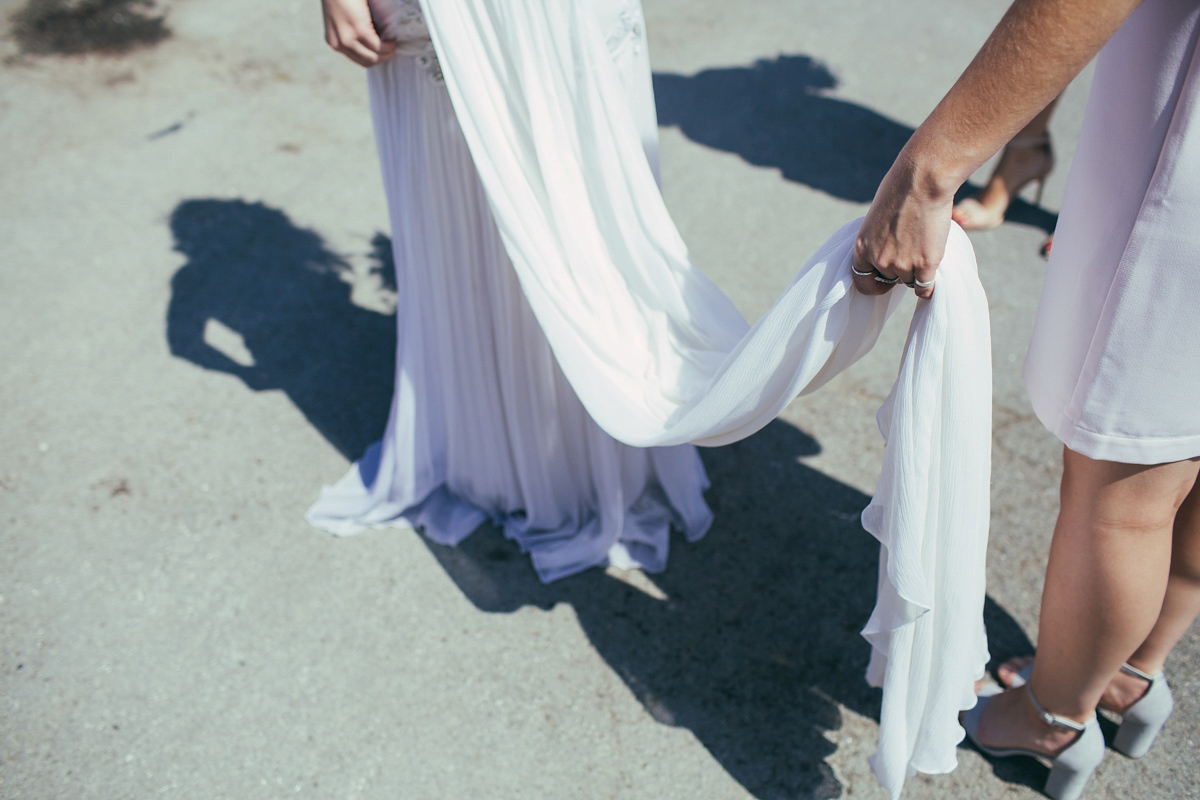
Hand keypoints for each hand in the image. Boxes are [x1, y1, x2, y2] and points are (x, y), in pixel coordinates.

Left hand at [322, 0, 395, 67]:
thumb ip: (352, 32)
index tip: (382, 51)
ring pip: (374, 57)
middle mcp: (338, 43)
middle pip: (367, 62)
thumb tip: (373, 38)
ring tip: (392, 44)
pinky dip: (388, 45)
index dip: (373, 57)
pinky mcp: (358, 30)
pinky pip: (379, 46)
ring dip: (387, 53)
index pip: (357, 59)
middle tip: (391, 49)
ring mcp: (348, 38)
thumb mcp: (342, 20)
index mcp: (333, 41)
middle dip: (382, 58)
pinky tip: (391, 39)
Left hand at [852, 153, 954, 299]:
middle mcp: (879, 260)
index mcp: (862, 247)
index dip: (874, 281)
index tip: (883, 280)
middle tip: (910, 254)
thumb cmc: (900, 190)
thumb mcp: (876, 217)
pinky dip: (929, 287)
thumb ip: (878, 239)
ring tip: (924, 249)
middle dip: (898, 272)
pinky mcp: (925, 263)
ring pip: (909, 281)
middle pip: (889, 279)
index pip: (862, 280)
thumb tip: (888, 250)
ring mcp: (903, 264)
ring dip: (916, 272)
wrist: (922, 180)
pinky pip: (925, 288)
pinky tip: (933, 278)